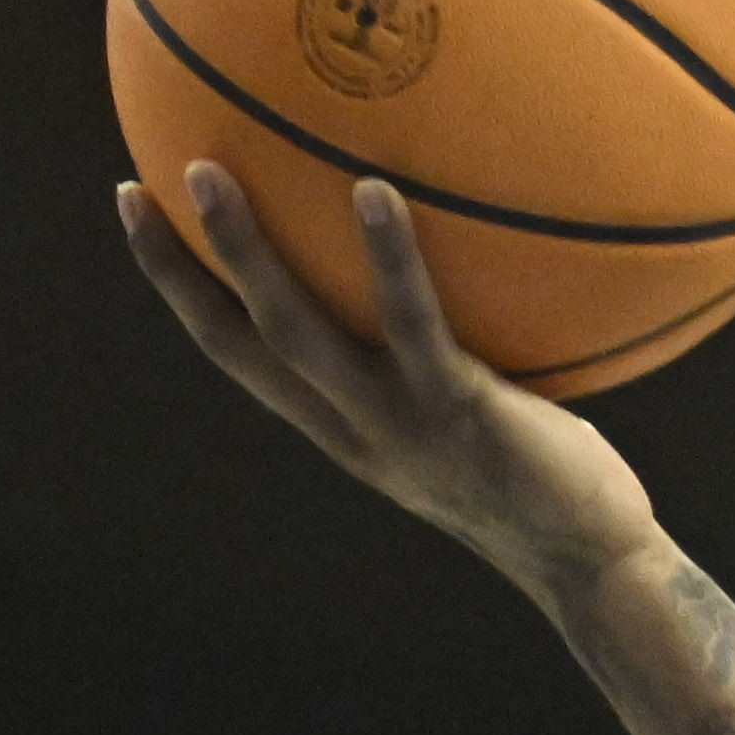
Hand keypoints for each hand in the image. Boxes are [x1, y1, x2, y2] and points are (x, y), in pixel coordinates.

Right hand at [119, 167, 664, 599]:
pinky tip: (375, 191)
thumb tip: (443, 261)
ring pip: (296, 332)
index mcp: (342, 428)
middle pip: (242, 341)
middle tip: (150, 182)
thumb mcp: (466, 412)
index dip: (181, 287)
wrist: (594, 564)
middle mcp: (354, 430)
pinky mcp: (458, 412)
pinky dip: (389, 260)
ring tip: (213, 171)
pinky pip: (413, 325)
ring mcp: (399, 424)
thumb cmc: (542, 476)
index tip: (140, 212)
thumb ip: (437, 354)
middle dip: (182, 269)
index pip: (238, 352)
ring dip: (247, 255)